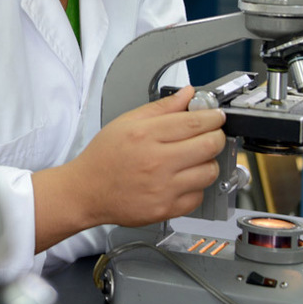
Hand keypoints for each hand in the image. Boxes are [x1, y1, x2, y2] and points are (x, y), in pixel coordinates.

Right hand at [33, 86, 225, 251]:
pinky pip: (199, 196)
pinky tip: (183, 179)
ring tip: (195, 158)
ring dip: (208, 162)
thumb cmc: (103, 158)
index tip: (216, 116)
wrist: (86, 191)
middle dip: (216, 136)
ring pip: (210, 172)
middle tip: (211, 135)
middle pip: (209, 145)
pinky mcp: (166, 209)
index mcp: (145, 135)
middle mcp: (156, 161)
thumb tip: (187, 94)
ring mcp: (163, 188)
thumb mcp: (126, 122)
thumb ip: (161, 108)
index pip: (195, 122)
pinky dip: (196, 187)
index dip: (213, 117)